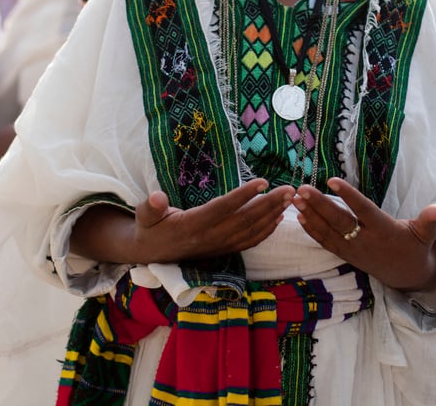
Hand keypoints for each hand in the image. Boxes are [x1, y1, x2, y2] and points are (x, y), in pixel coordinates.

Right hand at [129, 181, 295, 262]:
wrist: (152, 254)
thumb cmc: (151, 228)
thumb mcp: (145, 216)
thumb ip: (150, 206)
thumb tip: (156, 197)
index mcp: (193, 224)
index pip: (223, 208)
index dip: (243, 195)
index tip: (262, 182)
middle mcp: (210, 237)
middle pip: (245, 220)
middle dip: (270, 204)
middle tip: (290, 189)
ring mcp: (219, 245)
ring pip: (251, 231)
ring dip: (273, 215)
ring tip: (290, 199)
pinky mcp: (224, 250)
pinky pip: (249, 242)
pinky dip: (267, 231)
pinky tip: (279, 218)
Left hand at [294, 177, 435, 290]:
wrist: (407, 277)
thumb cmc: (416, 247)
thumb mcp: (426, 234)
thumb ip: (430, 219)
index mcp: (384, 229)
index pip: (362, 210)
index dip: (347, 196)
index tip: (331, 181)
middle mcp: (365, 240)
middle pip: (339, 220)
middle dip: (319, 205)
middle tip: (302, 189)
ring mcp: (353, 250)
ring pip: (328, 232)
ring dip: (310, 215)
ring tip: (295, 199)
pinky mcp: (346, 255)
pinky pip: (325, 242)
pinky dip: (311, 230)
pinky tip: (299, 216)